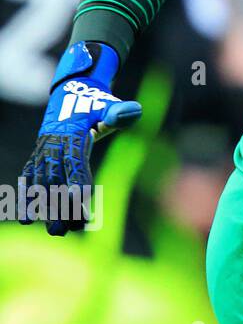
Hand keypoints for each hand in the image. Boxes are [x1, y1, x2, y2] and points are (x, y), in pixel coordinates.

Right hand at [19, 41, 141, 233]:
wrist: (71, 92)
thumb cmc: (96, 103)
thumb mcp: (109, 105)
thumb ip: (120, 112)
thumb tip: (135, 111)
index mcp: (73, 134)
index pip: (75, 162)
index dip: (77, 182)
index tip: (81, 203)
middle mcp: (54, 144)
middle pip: (55, 179)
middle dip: (60, 205)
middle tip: (65, 230)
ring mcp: (44, 150)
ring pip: (41, 182)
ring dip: (45, 207)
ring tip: (54, 231)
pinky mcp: (38, 155)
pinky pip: (29, 177)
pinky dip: (26, 195)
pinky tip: (26, 217)